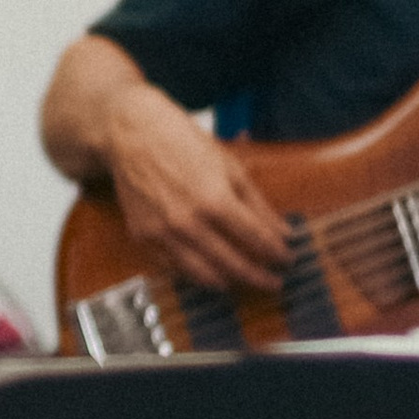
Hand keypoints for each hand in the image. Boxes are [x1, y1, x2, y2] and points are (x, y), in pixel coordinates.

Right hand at [103, 87, 287, 293]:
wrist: (131, 135)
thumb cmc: (181, 142)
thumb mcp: (229, 165)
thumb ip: (257, 203)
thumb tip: (282, 231)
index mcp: (215, 200)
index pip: (256, 239)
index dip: (277, 253)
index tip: (287, 259)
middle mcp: (189, 222)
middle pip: (233, 264)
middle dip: (259, 277)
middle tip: (273, 283)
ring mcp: (163, 233)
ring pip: (202, 274)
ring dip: (228, 281)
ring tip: (242, 282)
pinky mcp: (143, 236)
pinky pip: (173, 267)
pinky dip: (193, 274)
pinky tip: (207, 272)